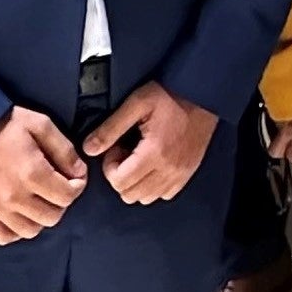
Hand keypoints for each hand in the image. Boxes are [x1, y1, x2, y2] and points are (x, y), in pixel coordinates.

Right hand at [0, 106, 86, 244]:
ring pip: (31, 231)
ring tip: (37, 200)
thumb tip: (79, 172)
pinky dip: (16, 230)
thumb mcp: (40, 125)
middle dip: (60, 202)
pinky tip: (19, 213)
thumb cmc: (2, 124)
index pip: (67, 196)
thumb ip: (64, 150)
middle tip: (56, 187)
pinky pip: (5, 236)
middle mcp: (14, 196)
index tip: (73, 177)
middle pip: (52, 217)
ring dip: (39, 217)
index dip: (76, 186)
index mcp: (31, 173)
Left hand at [81, 81, 218, 203]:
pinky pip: (165, 195)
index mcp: (155, 153)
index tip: (116, 148)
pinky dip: (154, 186)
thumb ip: (110, 128)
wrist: (202, 93)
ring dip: (136, 183)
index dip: (110, 167)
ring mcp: (181, 174)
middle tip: (126, 153)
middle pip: (130, 195)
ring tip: (139, 159)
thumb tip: (89, 149)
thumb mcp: (136, 103)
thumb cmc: (169, 95)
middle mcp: (169, 169)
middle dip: (121, 176)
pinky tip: (152, 166)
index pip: (120, 182)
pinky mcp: (188, 173)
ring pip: (147, 198)